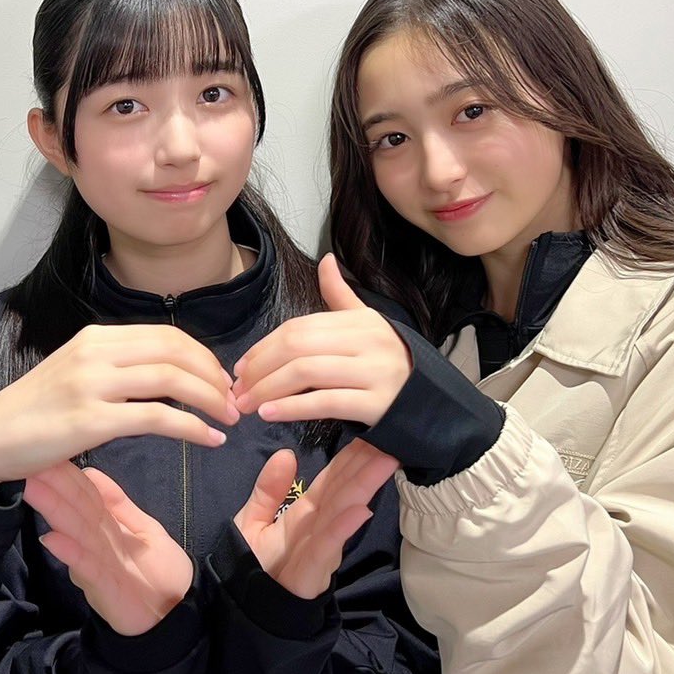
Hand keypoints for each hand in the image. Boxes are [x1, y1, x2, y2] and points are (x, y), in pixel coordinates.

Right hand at [0, 324, 238, 491]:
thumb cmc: (38, 410)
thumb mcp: (78, 371)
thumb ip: (118, 366)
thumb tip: (169, 372)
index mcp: (97, 337)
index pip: (166, 335)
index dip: (203, 356)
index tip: (221, 379)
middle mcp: (97, 353)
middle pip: (176, 352)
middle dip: (214, 376)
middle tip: (234, 401)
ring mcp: (93, 384)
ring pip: (172, 380)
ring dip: (211, 400)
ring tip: (229, 420)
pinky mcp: (92, 421)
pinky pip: (158, 418)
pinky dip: (193, 428)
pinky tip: (209, 440)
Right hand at [27, 462, 192, 635]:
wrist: (177, 617)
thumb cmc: (161, 572)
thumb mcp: (144, 529)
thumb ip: (118, 504)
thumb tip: (90, 472)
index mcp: (106, 527)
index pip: (83, 495)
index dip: (66, 474)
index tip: (46, 451)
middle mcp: (96, 543)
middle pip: (73, 511)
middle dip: (52, 487)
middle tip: (27, 464)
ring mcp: (97, 566)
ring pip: (74, 534)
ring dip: (54, 512)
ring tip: (33, 490)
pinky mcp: (103, 590)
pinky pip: (86, 568)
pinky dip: (71, 553)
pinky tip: (53, 539)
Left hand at [232, 254, 410, 426]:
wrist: (436, 406)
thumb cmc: (393, 366)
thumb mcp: (371, 326)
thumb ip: (342, 297)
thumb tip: (327, 261)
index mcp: (361, 321)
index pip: (299, 328)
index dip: (264, 346)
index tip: (242, 367)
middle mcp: (369, 341)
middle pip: (297, 347)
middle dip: (260, 368)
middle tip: (237, 389)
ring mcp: (375, 372)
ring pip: (307, 372)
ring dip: (268, 389)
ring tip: (247, 404)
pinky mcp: (379, 404)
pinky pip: (326, 402)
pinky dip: (292, 408)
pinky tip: (270, 413)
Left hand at [234, 440, 397, 598]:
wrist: (243, 604)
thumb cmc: (253, 564)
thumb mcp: (254, 517)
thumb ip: (268, 488)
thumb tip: (286, 453)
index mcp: (306, 512)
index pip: (334, 480)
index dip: (351, 458)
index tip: (370, 434)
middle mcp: (320, 526)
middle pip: (346, 490)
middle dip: (367, 464)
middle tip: (390, 436)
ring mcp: (321, 548)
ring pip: (345, 512)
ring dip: (365, 486)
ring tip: (386, 460)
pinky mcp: (314, 570)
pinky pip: (329, 545)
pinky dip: (344, 527)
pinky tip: (361, 509)